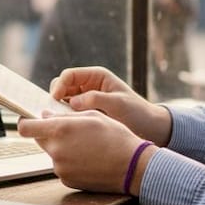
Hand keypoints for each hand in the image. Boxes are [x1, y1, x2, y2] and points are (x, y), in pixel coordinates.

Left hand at [18, 110, 148, 192]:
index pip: (25, 128)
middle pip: (39, 140)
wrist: (132, 166)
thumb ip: (64, 116)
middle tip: (69, 132)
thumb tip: (45, 116)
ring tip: (86, 147)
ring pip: (53, 153)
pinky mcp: (67, 180)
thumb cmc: (116, 137)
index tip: (28, 121)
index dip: (25, 123)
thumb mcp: (92, 116)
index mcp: (60, 131)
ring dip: (62, 148)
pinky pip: (62, 167)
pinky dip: (70, 162)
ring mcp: (61, 168)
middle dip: (49, 134)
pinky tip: (88, 159)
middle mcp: (56, 151)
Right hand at [51, 66, 171, 145]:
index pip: (69, 76)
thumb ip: (95, 99)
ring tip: (61, 122)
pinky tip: (67, 128)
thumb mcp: (118, 104)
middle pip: (62, 87)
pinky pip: (70, 115)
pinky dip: (66, 119)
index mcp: (96, 77)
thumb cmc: (137, 112)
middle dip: (56, 98)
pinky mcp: (86, 115)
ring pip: (63, 102)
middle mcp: (89, 87)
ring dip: (59, 110)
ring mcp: (86, 101)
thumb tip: (72, 102)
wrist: (150, 129)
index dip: (59, 86)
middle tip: (55, 113)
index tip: (55, 99)